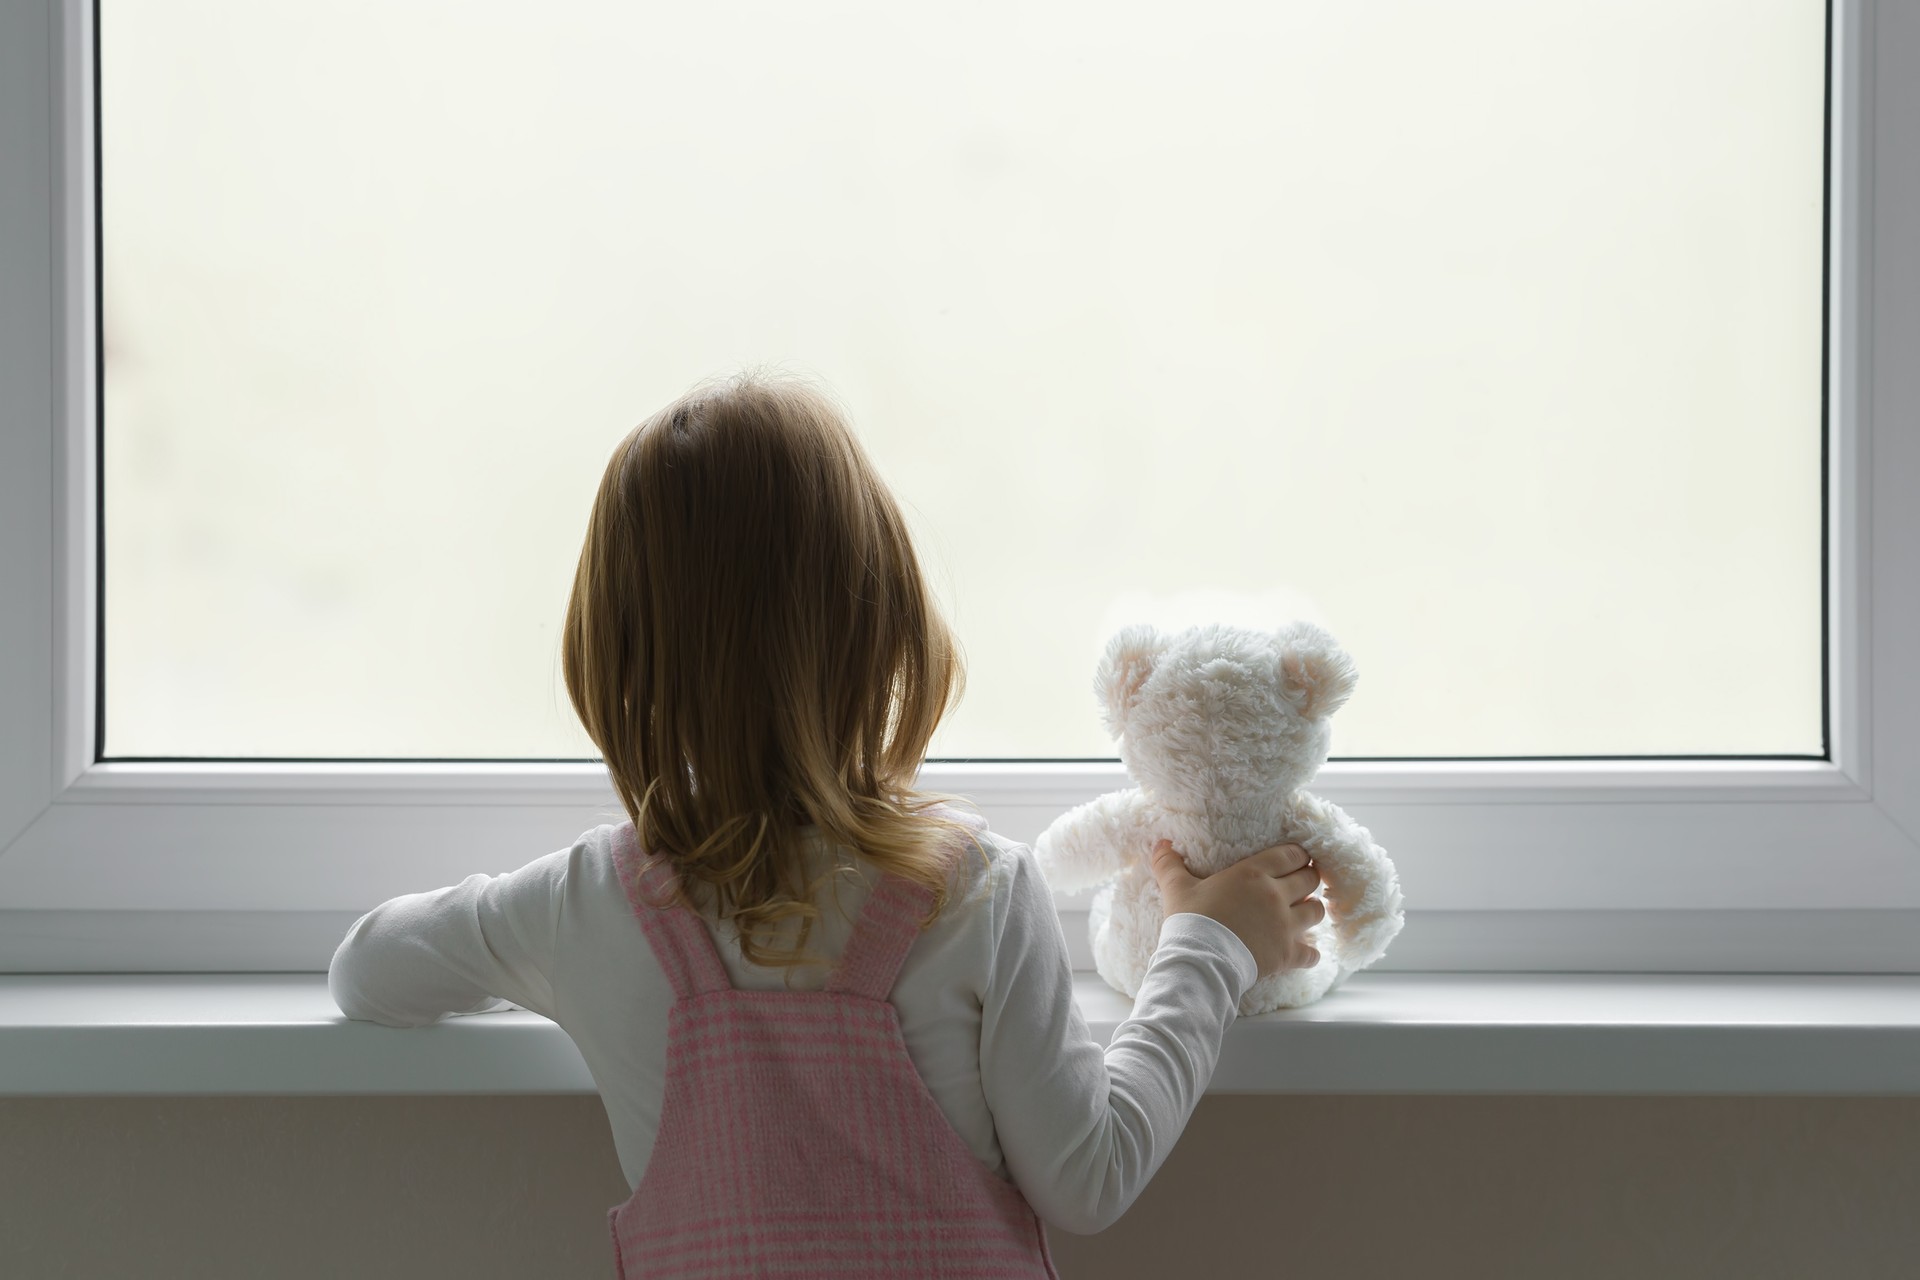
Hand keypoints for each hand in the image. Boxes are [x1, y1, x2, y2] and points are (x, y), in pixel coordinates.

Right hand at [1149, 839, 1323, 977]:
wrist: (1200, 961)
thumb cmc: (1190, 921)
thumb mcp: (1176, 888)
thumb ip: (1169, 864)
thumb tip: (1161, 843)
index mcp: (1253, 873)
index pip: (1291, 854)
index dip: (1299, 854)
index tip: (1298, 858)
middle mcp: (1275, 895)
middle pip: (1310, 879)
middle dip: (1309, 878)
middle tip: (1302, 883)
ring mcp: (1285, 926)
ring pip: (1316, 911)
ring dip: (1312, 910)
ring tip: (1305, 912)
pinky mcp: (1287, 954)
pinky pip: (1312, 953)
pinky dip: (1311, 953)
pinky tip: (1307, 953)